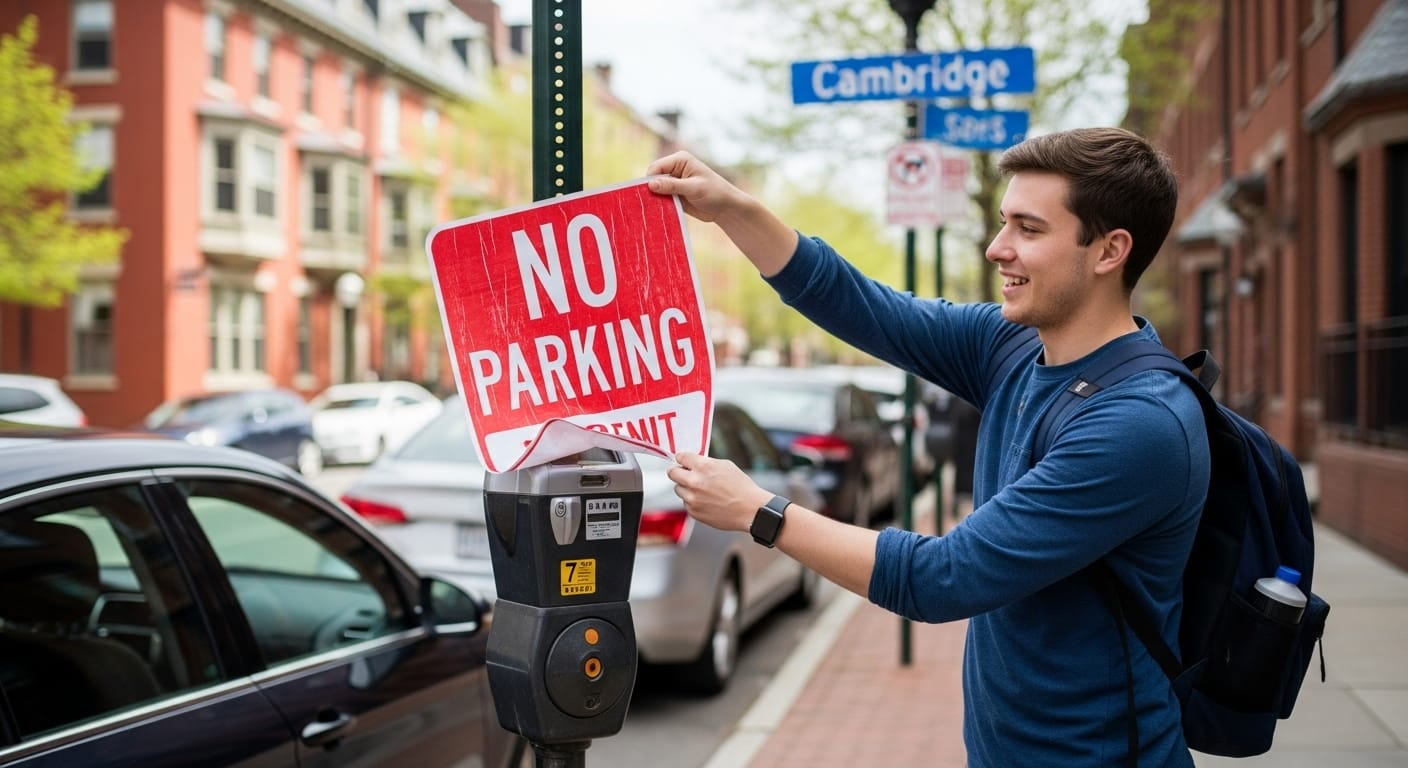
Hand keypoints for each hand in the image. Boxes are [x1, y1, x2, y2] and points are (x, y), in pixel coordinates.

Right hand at [646, 151, 798, 276]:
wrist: (726, 208)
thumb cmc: (715, 192)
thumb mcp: (694, 188)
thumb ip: (672, 186)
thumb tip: (650, 184)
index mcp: (679, 160)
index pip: (656, 167)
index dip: (650, 180)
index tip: (648, 194)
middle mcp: (675, 169)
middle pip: (653, 178)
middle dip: (651, 190)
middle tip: (649, 204)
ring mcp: (674, 183)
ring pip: (655, 190)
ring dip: (655, 199)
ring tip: (652, 210)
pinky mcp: (674, 195)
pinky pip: (661, 199)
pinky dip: (659, 205)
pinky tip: (658, 213)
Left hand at [666, 451, 772, 533]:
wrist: (750, 510)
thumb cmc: (741, 488)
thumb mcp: (725, 466)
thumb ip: (706, 463)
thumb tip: (693, 463)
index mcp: (703, 467)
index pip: (681, 457)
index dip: (682, 458)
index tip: (682, 461)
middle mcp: (694, 482)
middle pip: (672, 473)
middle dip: (677, 471)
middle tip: (683, 473)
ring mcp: (692, 499)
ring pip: (678, 489)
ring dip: (686, 488)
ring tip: (702, 490)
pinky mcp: (694, 512)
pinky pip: (686, 503)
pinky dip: (693, 501)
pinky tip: (707, 501)